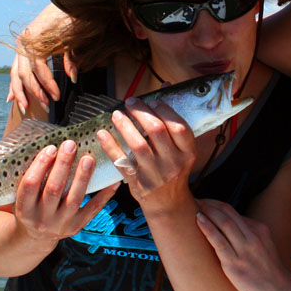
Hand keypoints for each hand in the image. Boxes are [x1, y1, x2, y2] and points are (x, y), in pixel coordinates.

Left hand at [5, 5, 76, 112]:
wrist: (76, 5)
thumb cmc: (72, 23)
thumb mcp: (67, 46)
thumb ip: (64, 61)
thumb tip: (71, 77)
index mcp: (26, 45)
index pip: (15, 70)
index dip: (15, 87)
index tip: (15, 102)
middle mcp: (23, 44)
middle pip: (17, 75)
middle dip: (25, 94)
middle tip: (30, 109)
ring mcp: (28, 42)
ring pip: (27, 74)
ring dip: (39, 91)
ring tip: (49, 102)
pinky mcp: (37, 41)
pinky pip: (40, 68)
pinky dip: (48, 82)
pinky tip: (55, 92)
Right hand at [14, 139, 118, 247]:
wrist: (36, 237)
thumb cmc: (30, 206)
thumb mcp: (22, 197)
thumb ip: (31, 176)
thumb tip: (46, 145)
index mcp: (24, 209)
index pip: (29, 185)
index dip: (40, 165)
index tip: (51, 148)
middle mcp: (41, 219)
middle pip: (53, 189)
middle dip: (63, 165)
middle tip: (71, 144)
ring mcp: (60, 224)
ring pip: (74, 198)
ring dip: (82, 177)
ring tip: (88, 158)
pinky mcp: (77, 227)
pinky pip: (92, 209)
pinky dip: (104, 194)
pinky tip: (111, 180)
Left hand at [96, 97, 196, 216]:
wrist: (168, 204)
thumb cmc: (173, 170)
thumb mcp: (181, 149)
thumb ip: (172, 120)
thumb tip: (165, 86)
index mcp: (188, 153)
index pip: (179, 127)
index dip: (164, 110)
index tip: (152, 100)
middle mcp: (174, 164)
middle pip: (157, 131)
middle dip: (141, 112)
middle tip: (129, 102)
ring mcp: (156, 175)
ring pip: (138, 145)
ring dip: (125, 126)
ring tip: (116, 114)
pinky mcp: (139, 184)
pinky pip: (122, 161)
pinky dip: (110, 146)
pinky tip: (102, 133)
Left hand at [195, 198, 290, 290]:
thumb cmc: (268, 272)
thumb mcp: (263, 246)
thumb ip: (248, 236)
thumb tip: (227, 229)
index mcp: (259, 229)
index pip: (232, 212)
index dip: (215, 205)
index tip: (203, 202)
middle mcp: (253, 236)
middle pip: (227, 213)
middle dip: (209, 204)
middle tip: (194, 200)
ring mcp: (245, 250)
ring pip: (224, 223)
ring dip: (207, 212)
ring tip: (192, 205)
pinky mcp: (236, 265)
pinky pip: (219, 242)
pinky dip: (208, 228)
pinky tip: (198, 220)